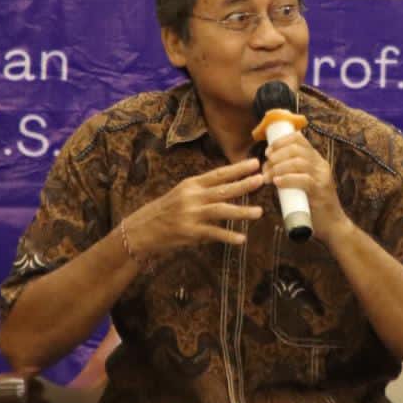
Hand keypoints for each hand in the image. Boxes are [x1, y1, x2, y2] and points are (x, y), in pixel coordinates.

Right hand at [121, 158, 264, 258]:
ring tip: (259, 212)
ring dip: (241, 211)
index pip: (218, 174)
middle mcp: (192, 196)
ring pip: (220, 210)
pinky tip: (241, 239)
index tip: (254, 163)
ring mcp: (190, 214)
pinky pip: (212, 233)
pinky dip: (228, 236)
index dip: (237, 169)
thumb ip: (204, 193)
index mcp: (191, 184)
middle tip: (262, 180)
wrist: (141, 229)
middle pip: (222, 189)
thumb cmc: (165, 211)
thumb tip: (229, 191)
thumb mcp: (182, 195)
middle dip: (243, 184)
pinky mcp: (189, 231)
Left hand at [262, 130, 351, 243]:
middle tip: (265, 166)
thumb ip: (290, 173)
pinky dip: (287, 179)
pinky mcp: (320, 191)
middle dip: (276, 155)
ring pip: (298, 162)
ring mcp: (322, 177)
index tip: (268, 152)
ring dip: (278, 167)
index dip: (281, 142)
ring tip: (267, 176)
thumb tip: (266, 167)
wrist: (332, 225)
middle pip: (296, 149)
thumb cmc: (312, 205)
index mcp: (316, 159)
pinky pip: (304, 179)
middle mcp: (321, 165)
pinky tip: (276, 182)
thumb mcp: (302, 183)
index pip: (299, 139)